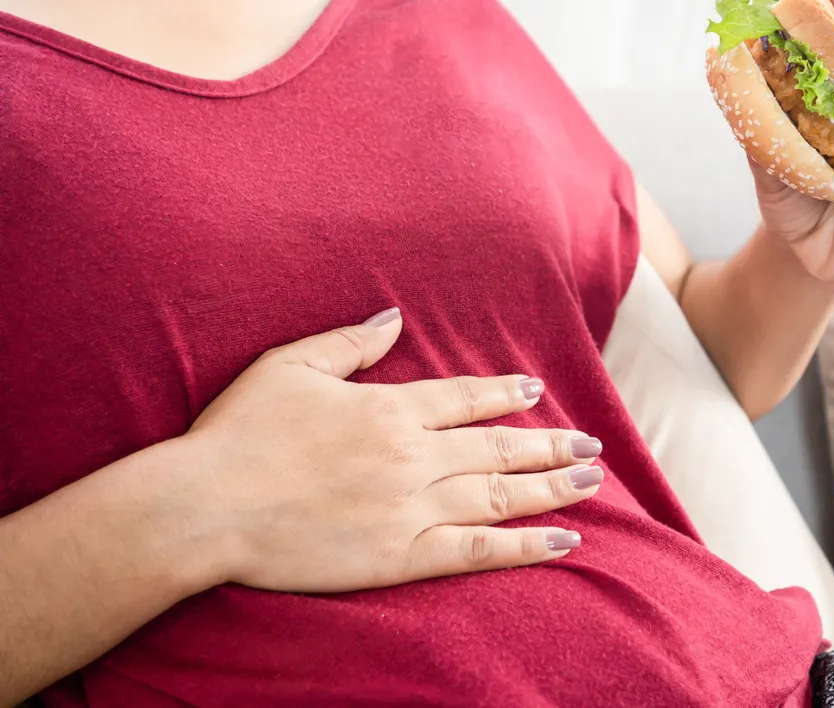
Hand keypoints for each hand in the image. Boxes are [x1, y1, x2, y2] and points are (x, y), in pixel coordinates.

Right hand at [182, 308, 602, 592]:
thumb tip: (395, 316)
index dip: (505, 393)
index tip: (538, 390)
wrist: (204, 507)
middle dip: (549, 445)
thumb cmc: (238, 434)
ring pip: (499, 495)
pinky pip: (476, 550)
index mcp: (389, 408)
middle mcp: (413, 454)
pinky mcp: (401, 555)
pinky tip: (562, 542)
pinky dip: (524, 546)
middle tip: (590, 444)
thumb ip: (350, 342)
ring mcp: (411, 506)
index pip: (466, 398)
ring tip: (591, 481)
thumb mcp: (289, 366)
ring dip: (552, 488)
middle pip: (497, 448)